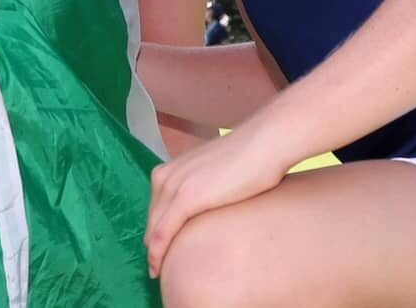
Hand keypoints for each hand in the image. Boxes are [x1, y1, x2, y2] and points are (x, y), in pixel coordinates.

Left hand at [144, 123, 293, 276]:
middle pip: (152, 220)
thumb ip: (202, 187)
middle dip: (152, 243)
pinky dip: (158, 252)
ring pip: (153, 229)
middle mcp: (164, 176)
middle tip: (156, 266)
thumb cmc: (248, 160)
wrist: (263, 144)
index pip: (156, 209)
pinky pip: (163, 232)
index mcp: (170, 169)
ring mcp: (173, 186)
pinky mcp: (185, 198)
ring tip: (157, 271)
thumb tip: (208, 203)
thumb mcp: (213, 174)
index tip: (159, 250)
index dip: (155, 231)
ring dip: (153, 252)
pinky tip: (157, 267)